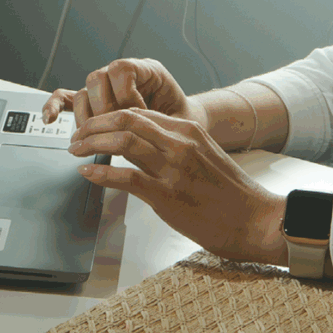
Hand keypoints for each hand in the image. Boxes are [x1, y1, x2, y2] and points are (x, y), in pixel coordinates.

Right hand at [43, 57, 196, 125]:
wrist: (183, 132)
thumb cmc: (182, 123)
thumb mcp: (177, 118)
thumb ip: (158, 117)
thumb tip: (138, 122)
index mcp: (146, 70)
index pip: (122, 70)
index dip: (128, 96)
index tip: (141, 117)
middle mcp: (120, 74)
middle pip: (96, 80)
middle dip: (105, 110)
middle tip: (116, 130)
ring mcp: (104, 89)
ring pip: (82, 93)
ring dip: (87, 117)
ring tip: (98, 137)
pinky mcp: (91, 104)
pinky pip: (66, 99)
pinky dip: (55, 107)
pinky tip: (49, 118)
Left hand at [69, 108, 289, 267]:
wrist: (256, 220)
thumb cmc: (231, 195)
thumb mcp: (205, 156)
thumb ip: (175, 147)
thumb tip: (141, 148)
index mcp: (189, 131)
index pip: (139, 113)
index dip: (109, 117)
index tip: (93, 126)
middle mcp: (180, 143)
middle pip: (126, 119)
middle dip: (94, 124)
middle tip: (77, 135)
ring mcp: (173, 168)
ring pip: (122, 141)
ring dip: (92, 143)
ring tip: (76, 150)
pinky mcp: (167, 195)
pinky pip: (125, 176)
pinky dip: (101, 172)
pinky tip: (88, 173)